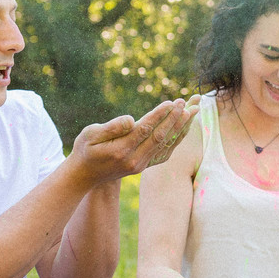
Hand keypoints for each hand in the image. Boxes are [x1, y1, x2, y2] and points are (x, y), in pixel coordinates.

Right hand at [72, 97, 198, 181]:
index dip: (160, 115)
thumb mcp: (90, 135)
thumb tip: (130, 120)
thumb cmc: (85, 149)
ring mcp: (141, 165)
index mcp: (120, 150)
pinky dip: (177, 139)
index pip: (145, 130)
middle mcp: (134, 160)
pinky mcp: (145, 166)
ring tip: (194, 111)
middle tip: (187, 102)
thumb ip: (111, 128)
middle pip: (160, 137)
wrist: (85, 176)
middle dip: (175, 118)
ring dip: (181, 127)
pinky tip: (185, 126)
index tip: (172, 102)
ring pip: (166, 144)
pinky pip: (165, 152)